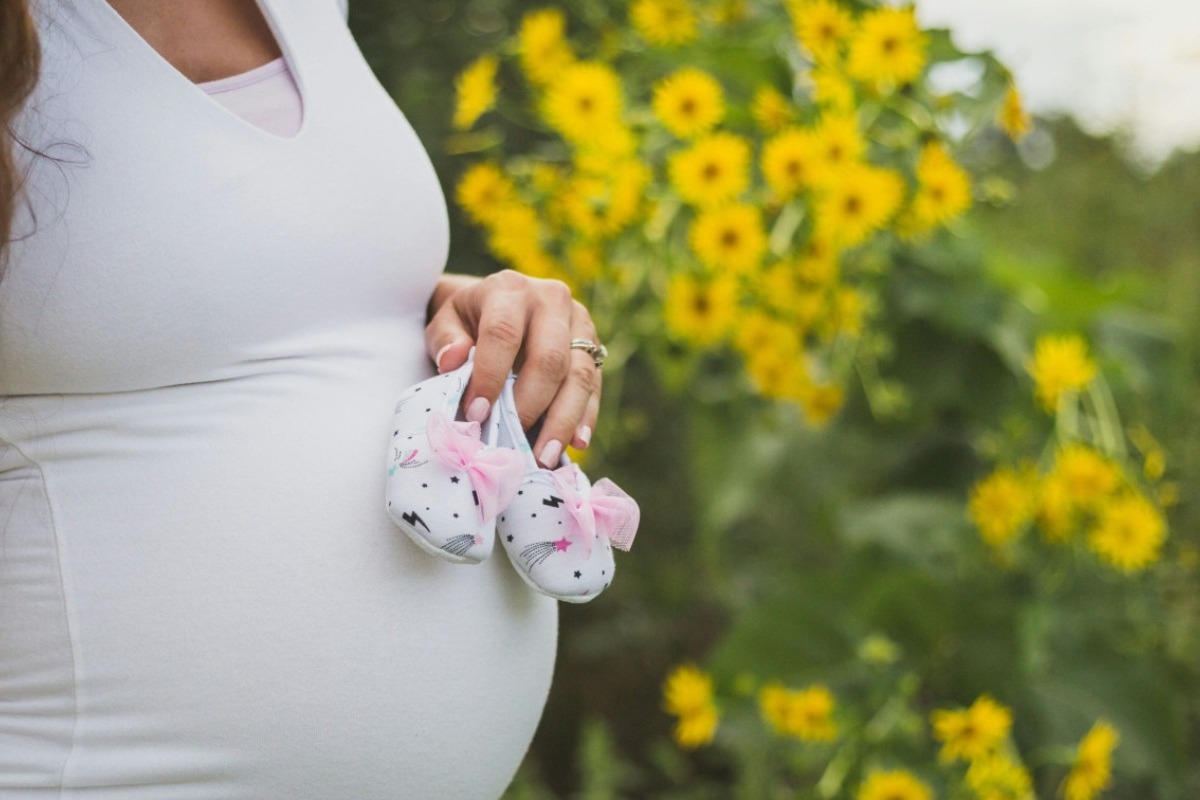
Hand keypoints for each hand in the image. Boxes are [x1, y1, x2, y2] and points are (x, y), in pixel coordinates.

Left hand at [425, 270, 601, 467]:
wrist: (497, 304)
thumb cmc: (466, 321)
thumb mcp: (444, 322)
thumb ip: (444, 340)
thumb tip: (453, 360)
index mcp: (509, 289)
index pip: (503, 333)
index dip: (490, 376)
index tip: (476, 415)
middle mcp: (551, 299)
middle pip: (550, 357)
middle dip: (531, 406)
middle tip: (515, 445)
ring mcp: (579, 322)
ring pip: (580, 374)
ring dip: (564, 420)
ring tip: (546, 457)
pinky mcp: (593, 346)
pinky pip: (595, 385)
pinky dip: (586, 416)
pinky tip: (577, 443)